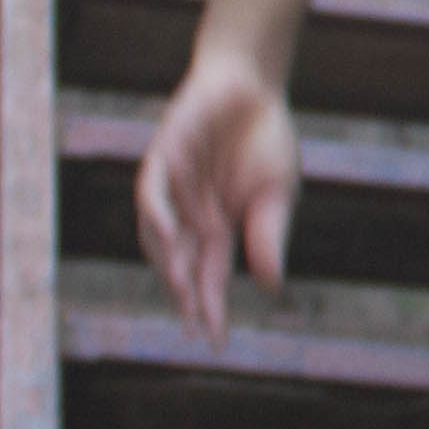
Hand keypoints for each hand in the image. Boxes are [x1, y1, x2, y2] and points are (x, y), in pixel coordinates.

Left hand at [134, 44, 299, 339]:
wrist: (251, 85)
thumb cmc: (265, 139)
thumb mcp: (278, 194)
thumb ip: (269, 237)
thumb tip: (272, 288)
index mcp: (220, 230)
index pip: (210, 279)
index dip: (212, 310)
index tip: (216, 343)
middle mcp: (189, 217)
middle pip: (182, 267)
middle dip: (187, 297)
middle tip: (193, 327)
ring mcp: (171, 192)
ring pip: (159, 239)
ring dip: (169, 265)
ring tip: (182, 292)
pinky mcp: (160, 162)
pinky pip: (150, 195)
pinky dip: (157, 216)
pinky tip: (170, 234)